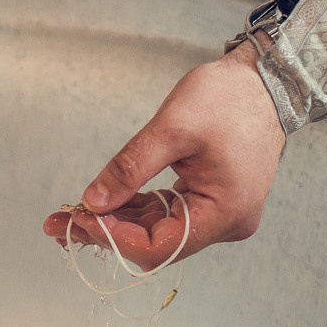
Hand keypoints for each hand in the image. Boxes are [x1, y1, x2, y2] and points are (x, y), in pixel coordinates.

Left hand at [43, 39, 285, 269]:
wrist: (268, 79)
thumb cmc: (230, 97)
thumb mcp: (172, 129)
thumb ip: (129, 169)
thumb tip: (92, 202)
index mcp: (224, 213)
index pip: (158, 247)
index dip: (113, 238)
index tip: (78, 219)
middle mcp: (226, 223)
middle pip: (155, 243)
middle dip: (106, 232)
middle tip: (58, 221)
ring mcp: (220, 213)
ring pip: (158, 230)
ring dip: (116, 222)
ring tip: (72, 211)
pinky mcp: (211, 200)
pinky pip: (168, 213)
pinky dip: (136, 209)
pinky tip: (103, 202)